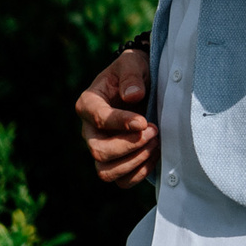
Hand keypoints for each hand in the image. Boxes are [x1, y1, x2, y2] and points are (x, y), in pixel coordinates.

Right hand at [76, 49, 158, 186]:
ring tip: (156, 143)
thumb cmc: (135, 71)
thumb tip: (133, 96)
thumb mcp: (133, 64)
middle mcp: (90, 131)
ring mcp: (102, 148)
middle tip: (154, 130)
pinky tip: (155, 154)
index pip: (99, 118)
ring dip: (135, 161)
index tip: (144, 122)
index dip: (121, 123)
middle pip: (99, 151)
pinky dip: (140, 173)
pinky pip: (122, 181)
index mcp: (89, 104)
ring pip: (106, 172)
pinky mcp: (117, 162)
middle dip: (129, 145)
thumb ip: (131, 77)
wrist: (144, 82)